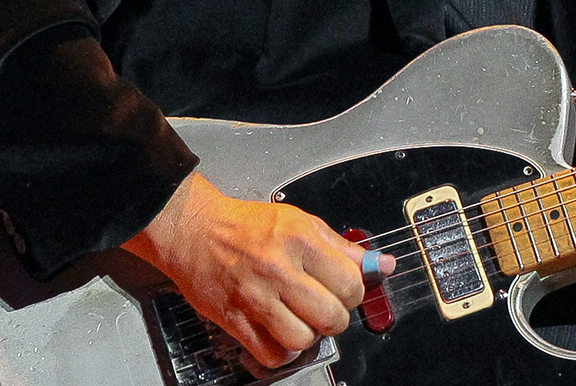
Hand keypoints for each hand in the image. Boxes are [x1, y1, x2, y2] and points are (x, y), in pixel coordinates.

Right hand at [123, 171, 393, 368]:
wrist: (194, 230)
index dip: (353, 293)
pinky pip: (272, 354)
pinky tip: (280, 334)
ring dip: (309, 336)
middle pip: (331, 316)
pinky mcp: (234, 318)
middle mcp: (279, 268)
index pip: (351, 282)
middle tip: (325, 309)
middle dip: (335, 318)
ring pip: (304, 339)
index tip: (343, 290)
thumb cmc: (247, 226)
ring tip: (302, 321)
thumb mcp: (301, 222)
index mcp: (300, 240)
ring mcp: (255, 296)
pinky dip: (282, 352)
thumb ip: (342, 247)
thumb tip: (382, 265)